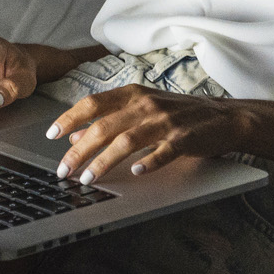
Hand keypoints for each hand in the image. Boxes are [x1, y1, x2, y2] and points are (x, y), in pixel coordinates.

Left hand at [46, 86, 250, 183]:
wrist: (223, 116)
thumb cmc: (177, 113)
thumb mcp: (140, 109)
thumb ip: (108, 119)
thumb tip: (73, 135)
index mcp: (133, 94)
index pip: (93, 104)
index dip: (70, 118)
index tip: (51, 135)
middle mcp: (146, 104)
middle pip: (104, 127)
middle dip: (79, 151)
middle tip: (63, 170)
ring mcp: (166, 121)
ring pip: (127, 141)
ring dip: (103, 161)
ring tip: (88, 179)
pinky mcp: (185, 138)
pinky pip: (163, 151)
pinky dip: (148, 162)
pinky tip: (135, 173)